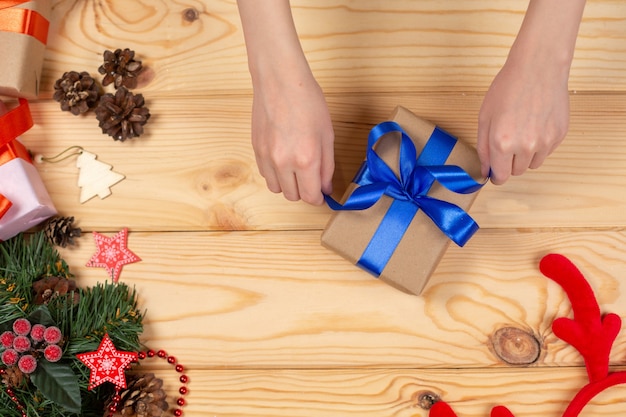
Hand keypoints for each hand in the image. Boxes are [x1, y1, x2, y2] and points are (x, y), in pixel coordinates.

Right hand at [250, 73, 333, 204]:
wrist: (280, 80)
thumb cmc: (307, 101)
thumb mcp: (327, 135)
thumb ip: (327, 166)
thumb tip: (325, 187)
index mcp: (306, 159)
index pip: (310, 197)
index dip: (318, 199)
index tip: (321, 195)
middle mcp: (283, 163)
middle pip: (292, 196)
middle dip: (304, 192)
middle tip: (311, 179)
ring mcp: (267, 157)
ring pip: (276, 189)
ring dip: (288, 185)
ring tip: (296, 170)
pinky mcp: (256, 150)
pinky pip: (265, 174)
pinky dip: (275, 174)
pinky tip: (283, 159)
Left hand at [477, 60, 569, 184]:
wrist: (538, 67)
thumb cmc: (508, 88)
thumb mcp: (485, 117)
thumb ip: (483, 148)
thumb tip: (486, 170)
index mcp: (502, 143)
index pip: (500, 177)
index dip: (496, 175)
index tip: (495, 170)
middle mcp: (525, 146)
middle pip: (516, 172)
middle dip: (509, 162)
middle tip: (507, 141)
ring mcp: (545, 142)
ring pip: (533, 164)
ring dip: (525, 155)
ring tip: (522, 131)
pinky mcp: (559, 135)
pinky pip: (546, 152)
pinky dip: (540, 145)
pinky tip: (535, 124)